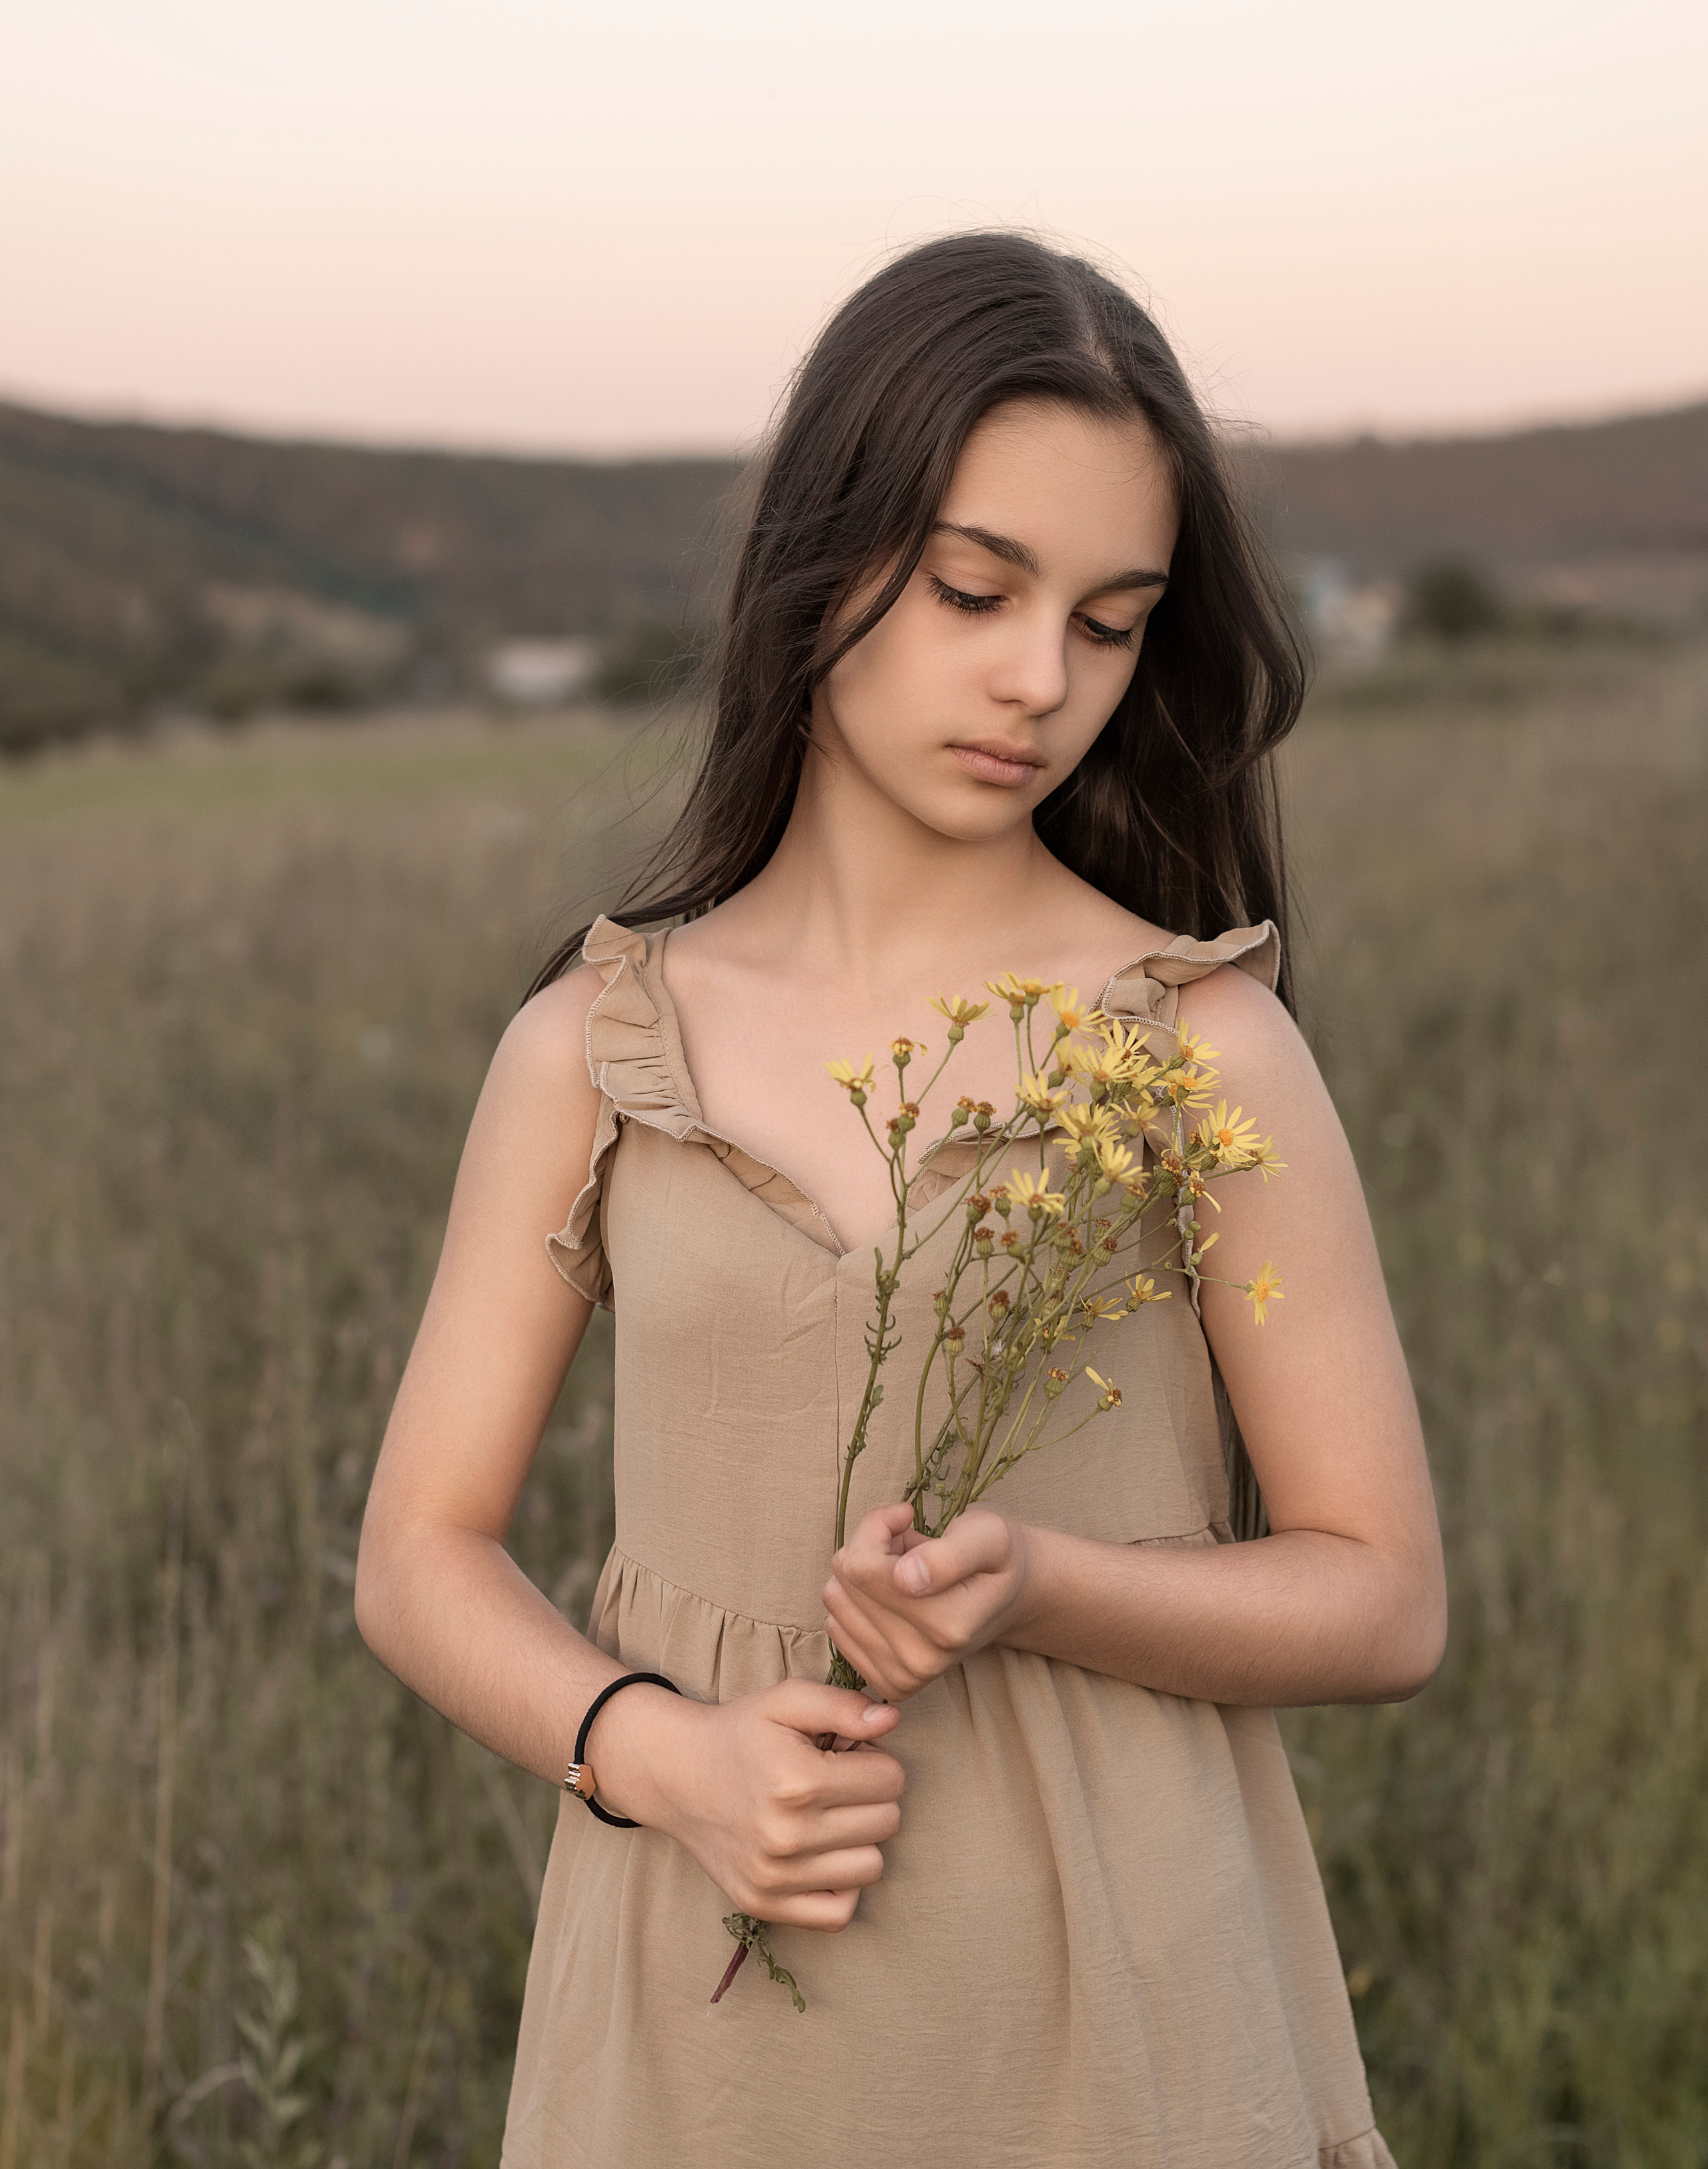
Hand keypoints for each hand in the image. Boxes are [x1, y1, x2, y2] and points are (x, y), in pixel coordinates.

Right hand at [588, 1680, 904, 1931]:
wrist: (678, 1775)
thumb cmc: (741, 1734)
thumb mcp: (787, 1700)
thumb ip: (843, 1705)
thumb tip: (892, 1718)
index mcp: (797, 1781)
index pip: (891, 1779)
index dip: (873, 1760)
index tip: (844, 1756)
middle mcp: (786, 1836)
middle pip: (887, 1822)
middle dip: (870, 1796)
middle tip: (835, 1783)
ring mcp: (774, 1878)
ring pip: (871, 1867)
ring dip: (859, 1839)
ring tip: (826, 1816)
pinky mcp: (764, 1906)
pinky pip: (839, 1913)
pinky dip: (841, 1885)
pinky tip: (821, 1854)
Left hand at [821, 1504, 1033, 1701]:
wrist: (1007, 1598)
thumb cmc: (996, 1557)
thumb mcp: (989, 1536)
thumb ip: (950, 1554)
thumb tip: (906, 1578)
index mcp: (948, 1626)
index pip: (862, 1565)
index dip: (877, 1526)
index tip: (906, 1516)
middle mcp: (922, 1661)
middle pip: (847, 1581)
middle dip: (872, 1547)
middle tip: (911, 1547)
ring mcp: (901, 1677)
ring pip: (835, 1599)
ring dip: (862, 1573)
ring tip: (903, 1570)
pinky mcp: (884, 1681)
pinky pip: (834, 1625)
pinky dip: (856, 1600)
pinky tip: (891, 1596)